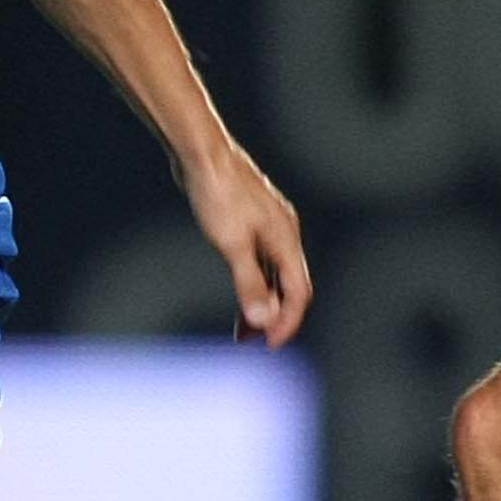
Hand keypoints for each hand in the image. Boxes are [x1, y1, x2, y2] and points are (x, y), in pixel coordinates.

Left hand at [184, 146, 311, 346]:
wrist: (203, 154)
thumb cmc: (218, 194)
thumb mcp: (232, 245)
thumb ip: (249, 284)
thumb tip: (263, 320)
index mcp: (286, 240)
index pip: (298, 292)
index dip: (287, 322)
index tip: (270, 345)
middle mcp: (285, 233)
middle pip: (289, 286)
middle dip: (275, 317)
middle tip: (254, 342)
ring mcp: (269, 226)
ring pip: (274, 274)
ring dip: (262, 302)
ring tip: (242, 327)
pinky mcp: (252, 221)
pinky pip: (262, 261)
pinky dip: (254, 282)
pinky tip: (238, 290)